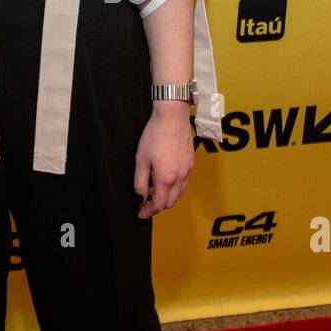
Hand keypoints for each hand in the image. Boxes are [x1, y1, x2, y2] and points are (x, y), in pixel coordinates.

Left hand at [133, 104, 194, 218]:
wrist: (172, 117)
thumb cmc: (155, 135)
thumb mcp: (141, 159)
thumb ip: (140, 181)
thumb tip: (140, 195)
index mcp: (165, 178)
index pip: (158, 204)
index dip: (148, 212)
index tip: (141, 213)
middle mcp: (179, 177)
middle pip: (170, 202)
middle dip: (157, 207)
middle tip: (145, 205)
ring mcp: (187, 170)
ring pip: (178, 193)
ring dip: (166, 197)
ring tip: (153, 191)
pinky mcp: (191, 163)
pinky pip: (183, 182)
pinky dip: (174, 187)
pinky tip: (164, 179)